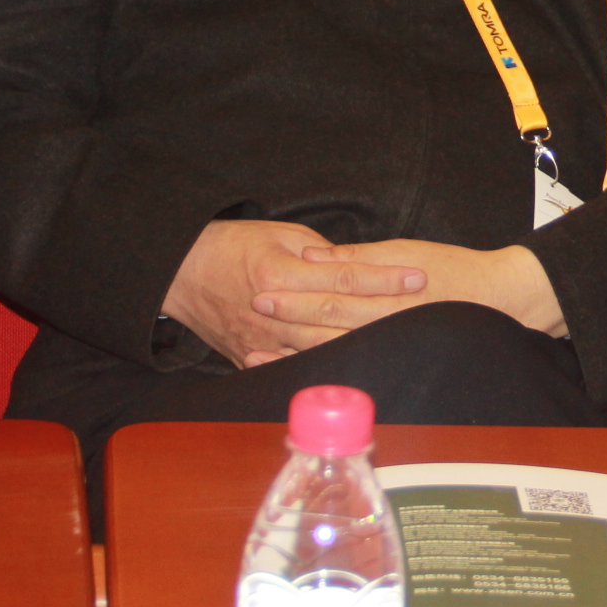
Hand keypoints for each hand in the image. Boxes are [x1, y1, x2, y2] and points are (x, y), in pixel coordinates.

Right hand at [163, 220, 425, 367]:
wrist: (182, 272)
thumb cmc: (233, 245)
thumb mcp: (278, 234)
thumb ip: (319, 253)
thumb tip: (354, 266)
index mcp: (280, 274)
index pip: (344, 278)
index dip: (383, 279)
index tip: (417, 276)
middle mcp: (272, 311)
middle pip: (339, 319)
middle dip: (385, 314)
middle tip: (424, 308)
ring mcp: (261, 340)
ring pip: (321, 350)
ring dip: (362, 347)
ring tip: (399, 341)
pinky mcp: (251, 357)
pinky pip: (293, 369)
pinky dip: (323, 372)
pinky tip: (353, 372)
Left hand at [251, 240, 566, 352]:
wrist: (500, 301)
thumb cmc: (454, 271)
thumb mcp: (405, 252)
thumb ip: (358, 259)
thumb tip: (315, 256)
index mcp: (384, 296)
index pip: (330, 295)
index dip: (293, 296)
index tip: (262, 291)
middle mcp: (384, 326)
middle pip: (324, 326)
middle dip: (284, 322)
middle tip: (249, 315)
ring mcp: (388, 346)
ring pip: (331, 351)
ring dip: (291, 353)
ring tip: (255, 352)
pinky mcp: (392, 358)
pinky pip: (350, 364)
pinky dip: (318, 367)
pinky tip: (294, 367)